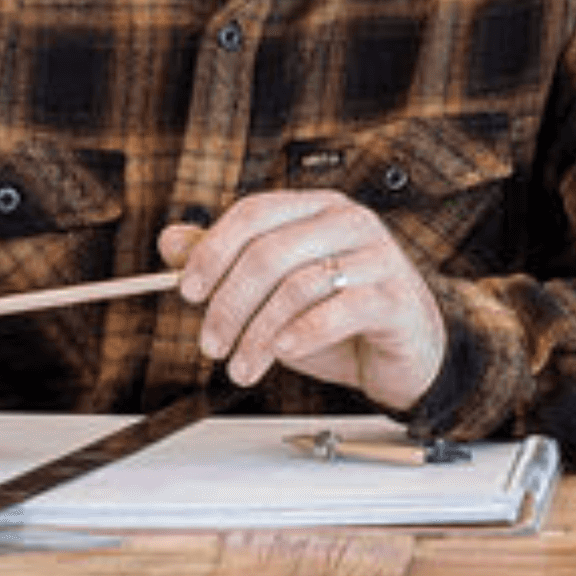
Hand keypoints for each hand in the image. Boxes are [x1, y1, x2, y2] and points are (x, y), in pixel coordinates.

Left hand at [164, 191, 446, 413]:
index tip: (187, 291)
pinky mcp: (394, 297)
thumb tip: (171, 241)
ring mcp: (377, 257)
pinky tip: (283, 352)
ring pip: (299, 285)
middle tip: (211, 344)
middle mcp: (349, 223)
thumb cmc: (339, 316)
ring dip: (258, 334)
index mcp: (317, 208)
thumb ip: (227, 262)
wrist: (404, 351)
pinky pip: (340, 309)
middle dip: (229, 303)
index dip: (214, 250)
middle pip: (271, 251)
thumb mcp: (275, 290)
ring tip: (242, 367)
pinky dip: (302, 334)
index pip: (255, 212)